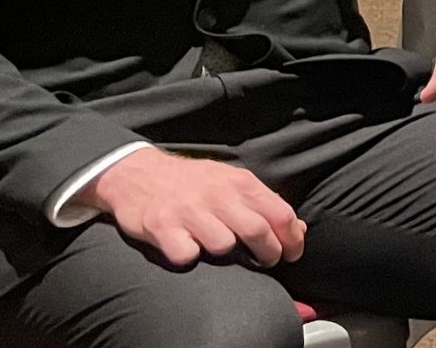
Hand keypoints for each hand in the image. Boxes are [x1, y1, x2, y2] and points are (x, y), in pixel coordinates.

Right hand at [75, 147, 304, 268]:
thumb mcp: (231, 183)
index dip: (292, 239)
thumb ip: (263, 204)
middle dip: (269, 254)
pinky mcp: (161, 227)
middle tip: (268, 263)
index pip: (280, 214)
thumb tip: (298, 229)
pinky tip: (188, 251)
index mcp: (239, 182)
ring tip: (222, 252)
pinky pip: (186, 255)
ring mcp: (188, 210)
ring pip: (223, 245)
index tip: (293, 254)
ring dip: (227, 256)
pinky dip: (190, 258)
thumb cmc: (194, 184)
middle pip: (258, 231)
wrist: (137, 173)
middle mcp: (217, 194)